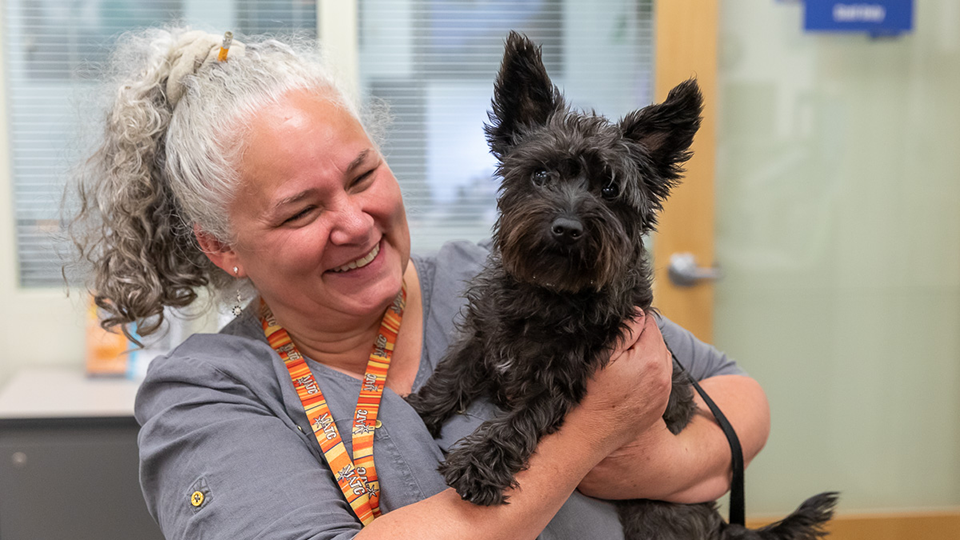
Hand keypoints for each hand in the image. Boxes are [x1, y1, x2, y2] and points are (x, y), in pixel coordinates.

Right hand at [572, 311, 672, 452]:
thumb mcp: (602, 355)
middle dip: (639, 338)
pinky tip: (625, 381)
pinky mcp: (657, 407)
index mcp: (651, 359)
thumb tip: (639, 312)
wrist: (584, 438)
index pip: (649, 322)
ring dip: (643, 356)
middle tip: (613, 347)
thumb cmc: (587, 396)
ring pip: (658, 360)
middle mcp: (663, 377)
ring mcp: (662, 395)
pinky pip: (656, 380)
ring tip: (619, 364)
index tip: (614, 329)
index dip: (630, 320)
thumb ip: (626, 329)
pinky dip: (645, 375)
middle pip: (656, 340)